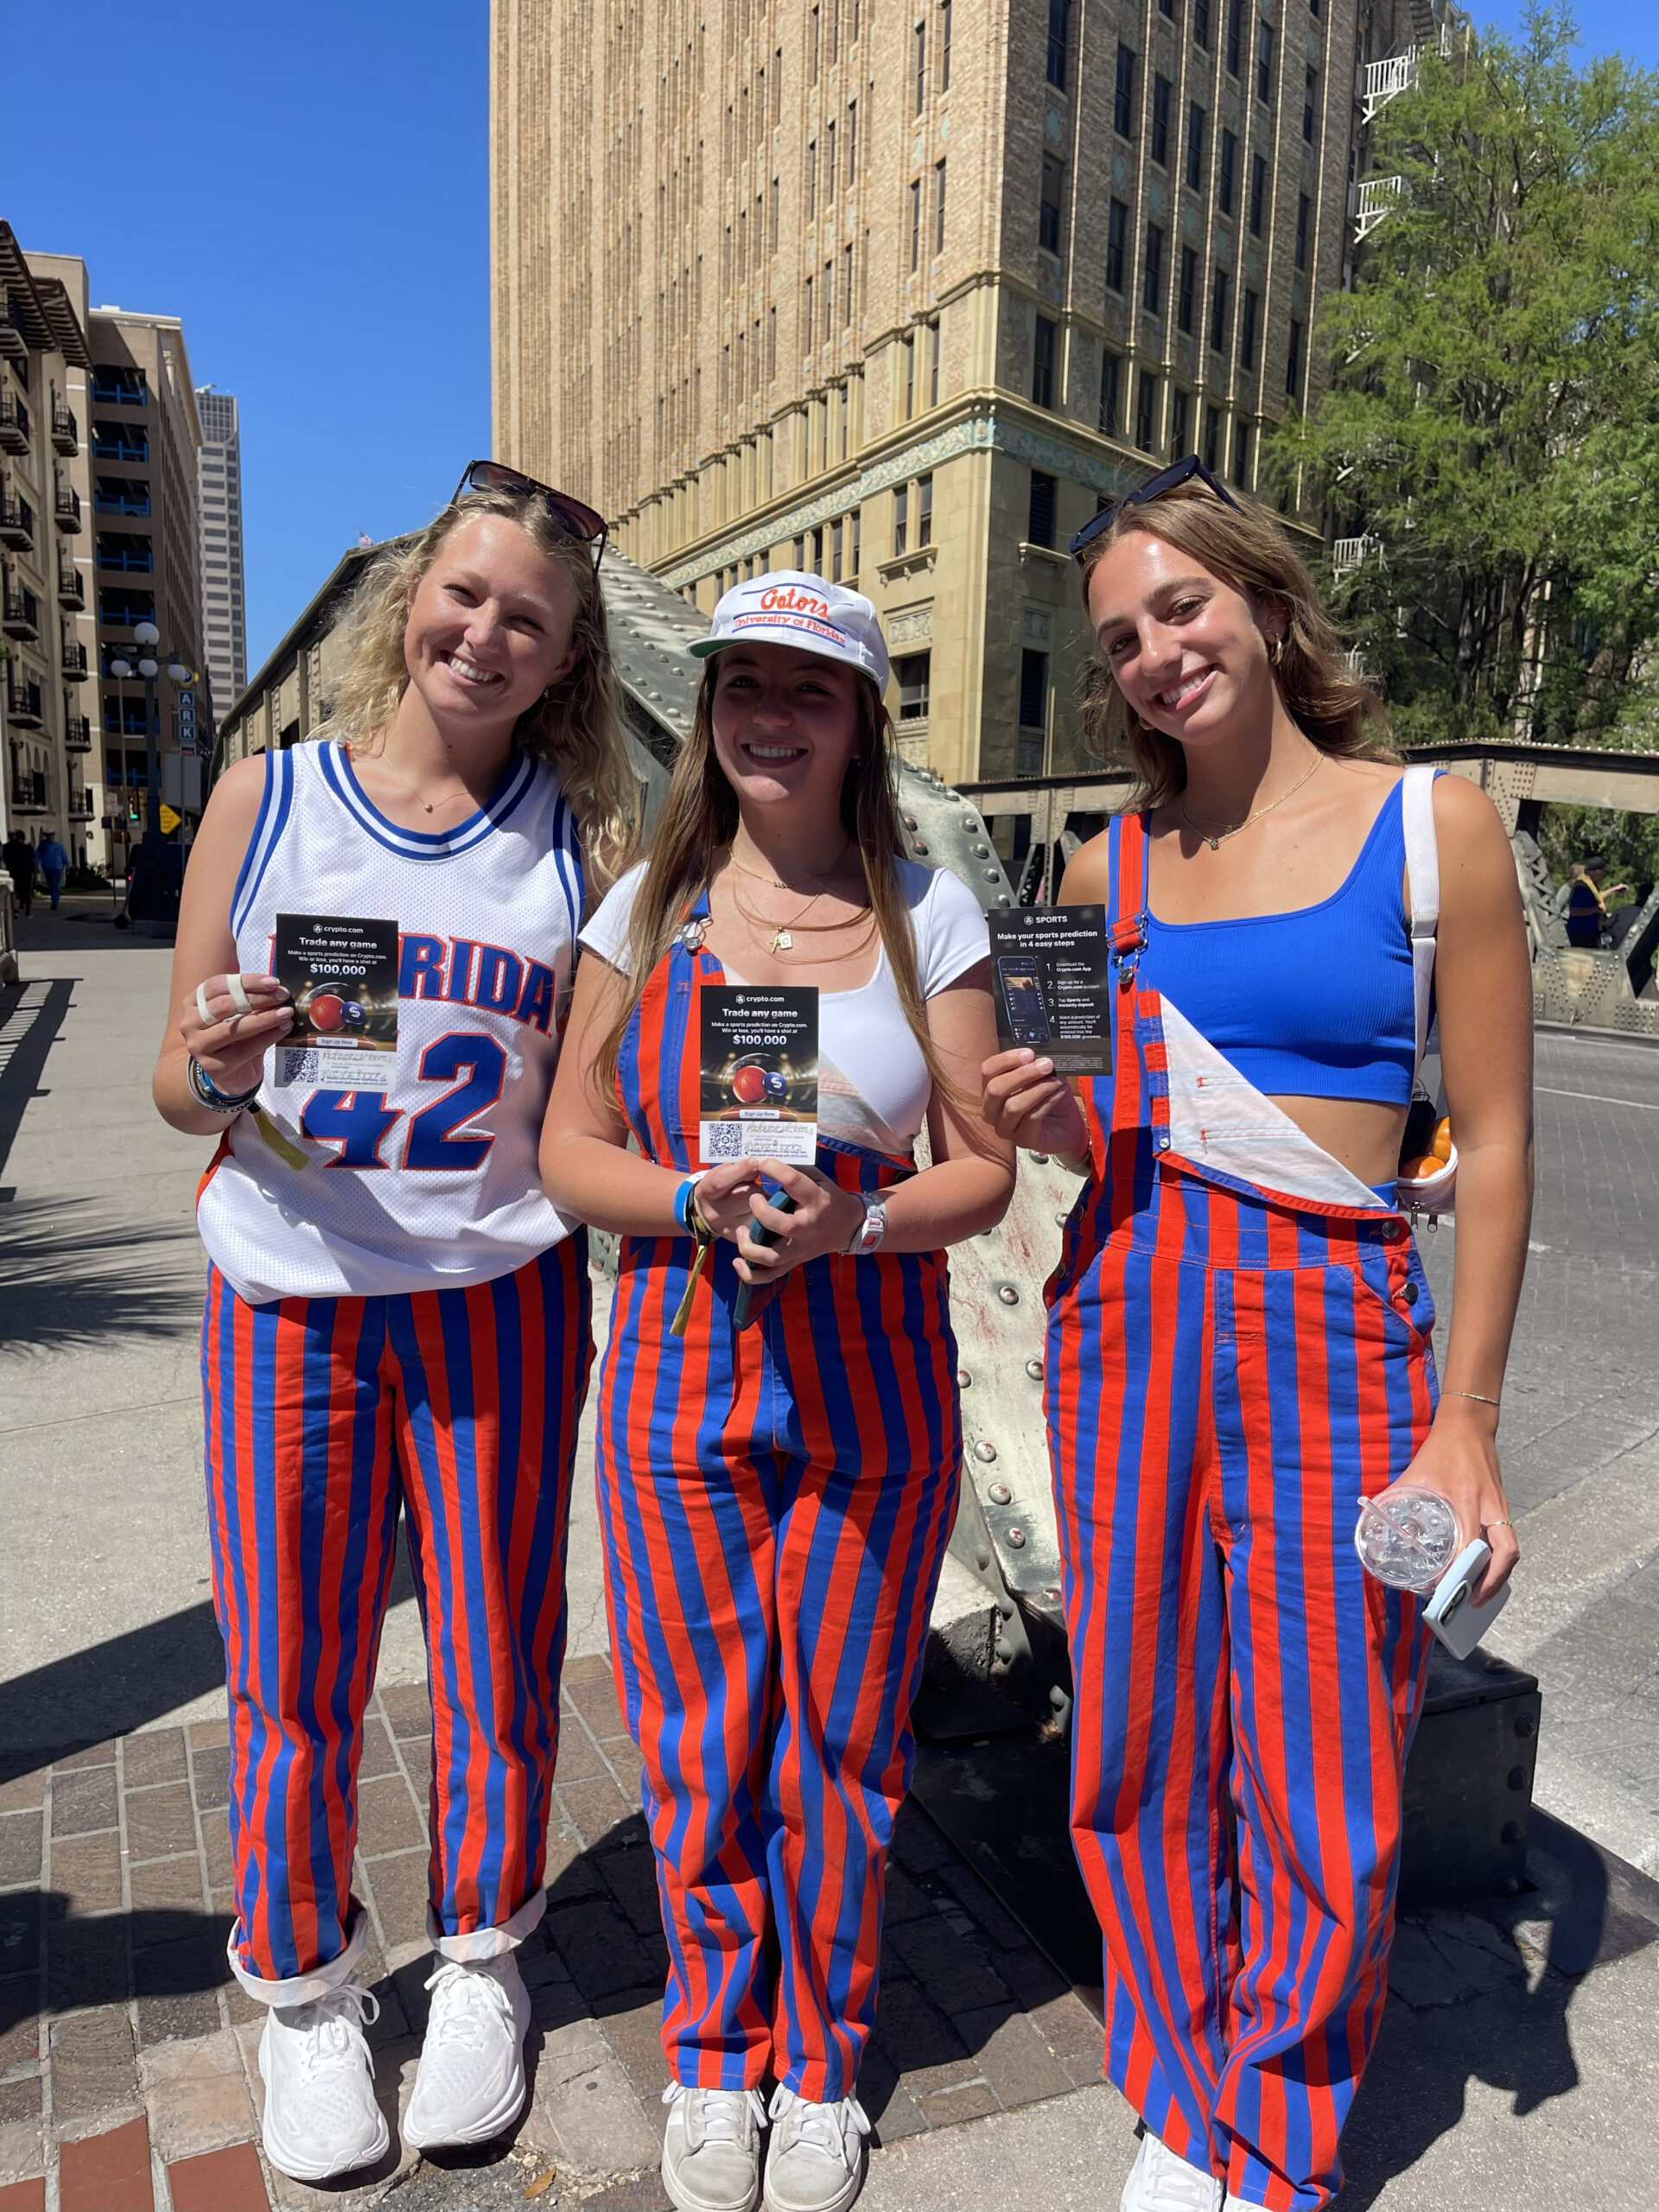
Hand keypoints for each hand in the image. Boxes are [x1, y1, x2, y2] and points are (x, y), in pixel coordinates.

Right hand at [179, 973, 292, 1093]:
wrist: (233, 1073)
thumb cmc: (237, 1038)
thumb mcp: (242, 1014)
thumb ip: (252, 1001)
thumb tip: (276, 990)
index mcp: (193, 1002)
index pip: (217, 985)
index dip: (246, 981)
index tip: (273, 982)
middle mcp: (190, 1022)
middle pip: (224, 1005)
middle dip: (257, 998)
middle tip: (282, 996)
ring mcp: (198, 1045)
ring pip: (234, 1028)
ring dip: (264, 1018)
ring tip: (286, 1013)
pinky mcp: (212, 1066)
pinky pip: (244, 1049)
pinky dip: (267, 1037)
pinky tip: (283, 1029)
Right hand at [688, 1160, 767, 1239]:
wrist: (705, 1212)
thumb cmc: (718, 1186)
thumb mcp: (721, 1172)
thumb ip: (737, 1168)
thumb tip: (758, 1165)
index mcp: (708, 1192)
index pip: (722, 1182)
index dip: (741, 1170)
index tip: (754, 1162)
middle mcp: (716, 1213)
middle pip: (747, 1196)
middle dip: (756, 1187)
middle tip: (754, 1185)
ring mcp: (729, 1228)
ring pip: (759, 1210)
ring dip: (764, 1202)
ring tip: (757, 1199)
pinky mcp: (742, 1238)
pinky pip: (762, 1225)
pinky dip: (767, 1216)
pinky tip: (765, 1211)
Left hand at [731, 1159, 865, 1284]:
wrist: (847, 1227)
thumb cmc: (828, 1197)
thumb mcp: (818, 1179)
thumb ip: (795, 1171)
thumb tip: (764, 1162)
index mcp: (817, 1201)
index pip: (794, 1182)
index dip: (775, 1169)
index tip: (763, 1163)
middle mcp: (808, 1227)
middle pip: (783, 1225)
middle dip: (762, 1212)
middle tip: (753, 1198)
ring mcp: (800, 1248)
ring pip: (772, 1256)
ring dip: (751, 1246)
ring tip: (741, 1230)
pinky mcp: (794, 1261)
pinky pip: (770, 1275)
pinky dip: (751, 1274)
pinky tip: (738, 1261)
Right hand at [980, 1047, 1090, 1159]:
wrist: (1067, 1126)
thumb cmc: (1049, 1098)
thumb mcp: (1041, 1077)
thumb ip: (1034, 1066)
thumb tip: (1040, 1054)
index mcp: (991, 1090)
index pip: (987, 1071)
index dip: (1006, 1060)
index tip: (1029, 1053)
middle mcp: (991, 1111)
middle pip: (995, 1089)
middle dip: (1023, 1074)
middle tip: (1046, 1065)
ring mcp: (1004, 1128)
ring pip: (1013, 1106)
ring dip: (1038, 1088)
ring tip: (1058, 1080)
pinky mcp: (1022, 1140)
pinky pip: (1032, 1118)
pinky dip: (1048, 1101)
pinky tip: (1060, 1092)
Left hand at [1395, 1401, 1517, 1603]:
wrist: (1469, 1427)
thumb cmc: (1439, 1451)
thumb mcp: (1415, 1474)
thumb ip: (1396, 1500)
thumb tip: (1376, 1528)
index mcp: (1466, 1497)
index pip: (1469, 1541)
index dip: (1460, 1568)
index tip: (1444, 1586)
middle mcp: (1489, 1505)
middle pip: (1504, 1551)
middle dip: (1491, 1582)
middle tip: (1472, 1602)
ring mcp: (1500, 1507)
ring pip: (1511, 1549)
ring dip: (1499, 1577)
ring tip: (1479, 1597)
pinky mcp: (1504, 1508)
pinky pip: (1508, 1541)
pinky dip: (1499, 1562)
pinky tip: (1485, 1575)